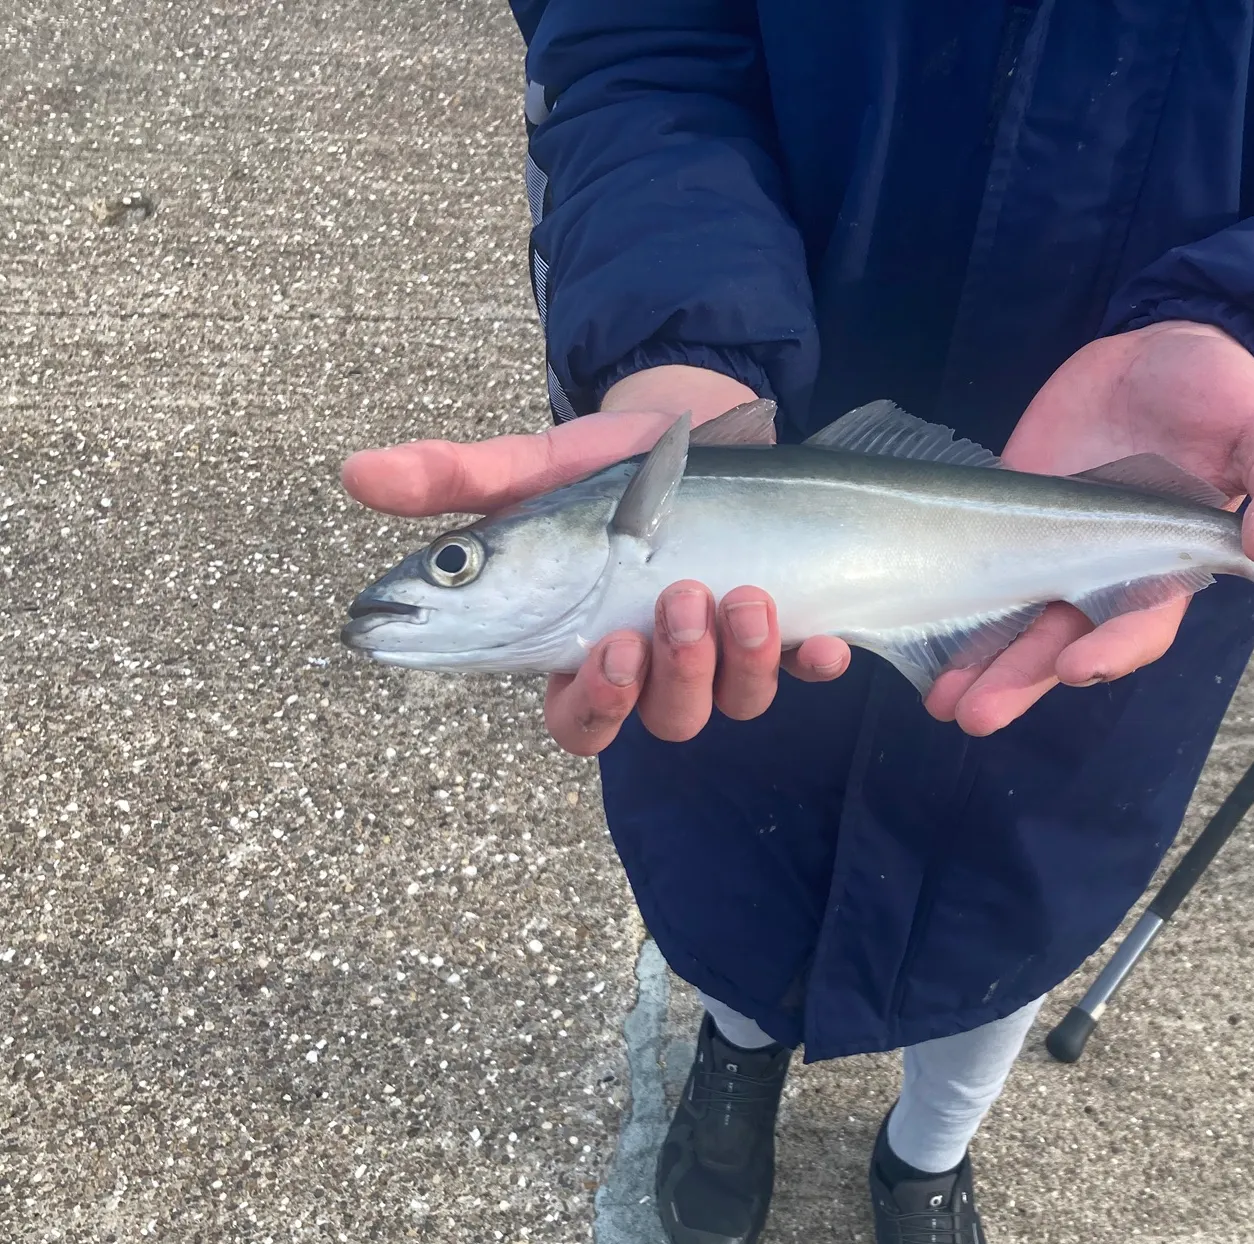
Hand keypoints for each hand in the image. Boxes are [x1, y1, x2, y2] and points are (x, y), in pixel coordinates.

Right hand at [341, 364, 849, 755]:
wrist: (692, 431)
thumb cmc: (601, 470)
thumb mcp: (530, 472)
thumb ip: (452, 483)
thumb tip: (352, 472)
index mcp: (583, 650)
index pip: (580, 719)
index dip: (596, 706)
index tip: (605, 651)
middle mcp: (653, 667)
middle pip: (662, 720)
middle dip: (675, 675)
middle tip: (679, 603)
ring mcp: (719, 654)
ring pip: (730, 703)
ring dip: (738, 660)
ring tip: (739, 592)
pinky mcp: (779, 630)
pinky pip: (800, 671)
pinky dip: (811, 661)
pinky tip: (821, 637)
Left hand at [925, 320, 1253, 734]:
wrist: (1152, 350)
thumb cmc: (1219, 392)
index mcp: (1168, 568)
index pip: (1140, 627)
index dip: (1112, 650)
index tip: (1077, 665)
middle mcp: (1104, 575)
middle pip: (1061, 646)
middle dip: (1019, 681)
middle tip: (976, 715)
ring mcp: (1051, 554)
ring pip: (1013, 627)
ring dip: (979, 668)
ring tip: (943, 703)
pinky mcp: (1007, 525)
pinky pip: (976, 576)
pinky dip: (951, 609)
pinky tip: (919, 641)